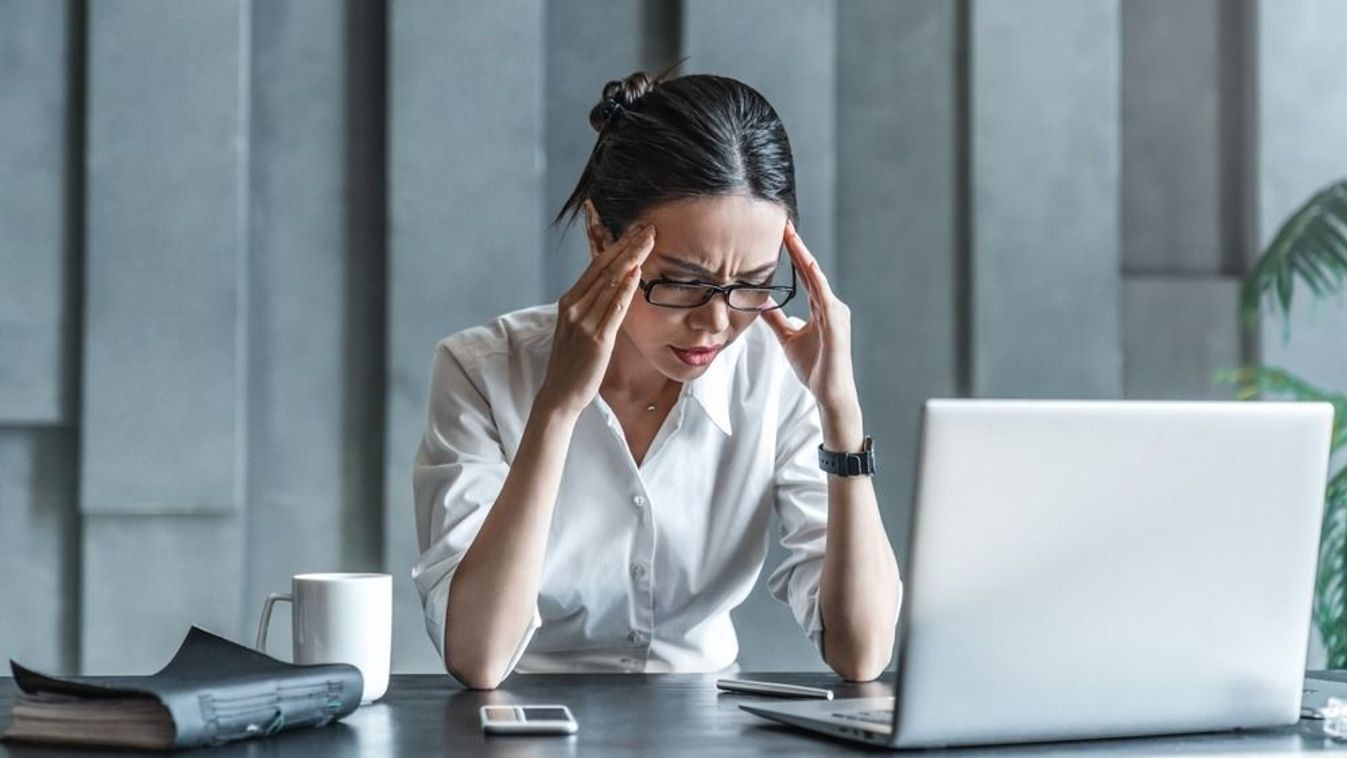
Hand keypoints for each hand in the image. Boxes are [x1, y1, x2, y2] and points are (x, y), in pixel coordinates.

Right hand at [537, 223, 655, 417]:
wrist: (560, 393)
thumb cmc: (572, 362)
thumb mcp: (578, 327)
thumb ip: (592, 306)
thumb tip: (613, 288)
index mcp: (569, 301)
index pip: (596, 265)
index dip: (617, 246)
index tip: (636, 231)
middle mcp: (574, 307)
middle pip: (604, 268)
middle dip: (628, 245)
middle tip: (649, 227)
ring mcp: (584, 322)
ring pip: (610, 283)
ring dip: (632, 259)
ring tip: (649, 241)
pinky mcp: (597, 339)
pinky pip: (614, 309)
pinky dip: (625, 289)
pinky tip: (636, 273)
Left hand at [761, 219, 860, 418]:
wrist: (830, 392)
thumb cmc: (815, 367)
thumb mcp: (788, 338)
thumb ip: (777, 319)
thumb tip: (762, 303)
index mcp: (821, 308)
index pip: (805, 276)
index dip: (794, 255)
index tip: (782, 235)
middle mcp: (831, 305)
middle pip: (811, 270)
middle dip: (797, 247)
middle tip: (784, 225)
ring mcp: (835, 312)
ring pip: (816, 277)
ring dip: (803, 256)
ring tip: (791, 236)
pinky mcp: (836, 322)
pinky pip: (823, 295)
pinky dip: (814, 278)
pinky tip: (806, 263)